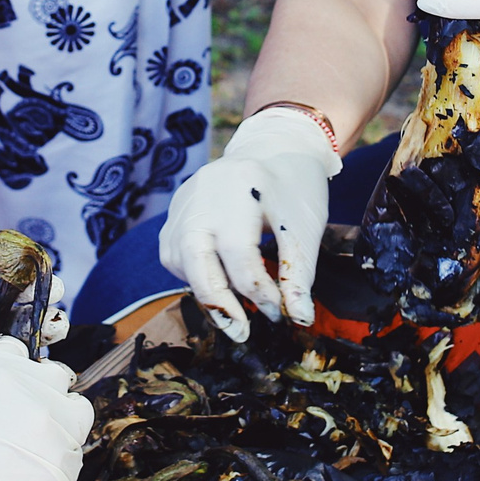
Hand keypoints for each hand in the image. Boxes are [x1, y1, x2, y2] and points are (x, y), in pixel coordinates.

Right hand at [0, 339, 90, 480]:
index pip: (17, 353)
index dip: (7, 371)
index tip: (3, 389)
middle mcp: (33, 397)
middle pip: (56, 378)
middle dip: (40, 392)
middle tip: (18, 418)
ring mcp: (54, 438)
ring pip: (76, 416)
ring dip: (57, 425)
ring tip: (25, 451)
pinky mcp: (64, 477)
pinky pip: (72, 459)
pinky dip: (55, 463)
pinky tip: (24, 479)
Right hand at [159, 105, 338, 341]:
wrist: (274, 149)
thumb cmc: (295, 189)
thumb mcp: (305, 228)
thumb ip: (298, 275)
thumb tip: (298, 319)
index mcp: (239, 187)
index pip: (238, 253)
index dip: (257, 291)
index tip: (277, 313)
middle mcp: (201, 193)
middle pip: (194, 258)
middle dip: (217, 301)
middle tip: (241, 331)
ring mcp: (182, 201)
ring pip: (180, 260)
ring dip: (205, 289)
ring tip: (235, 306)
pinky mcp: (174, 211)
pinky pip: (175, 253)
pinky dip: (196, 274)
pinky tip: (220, 281)